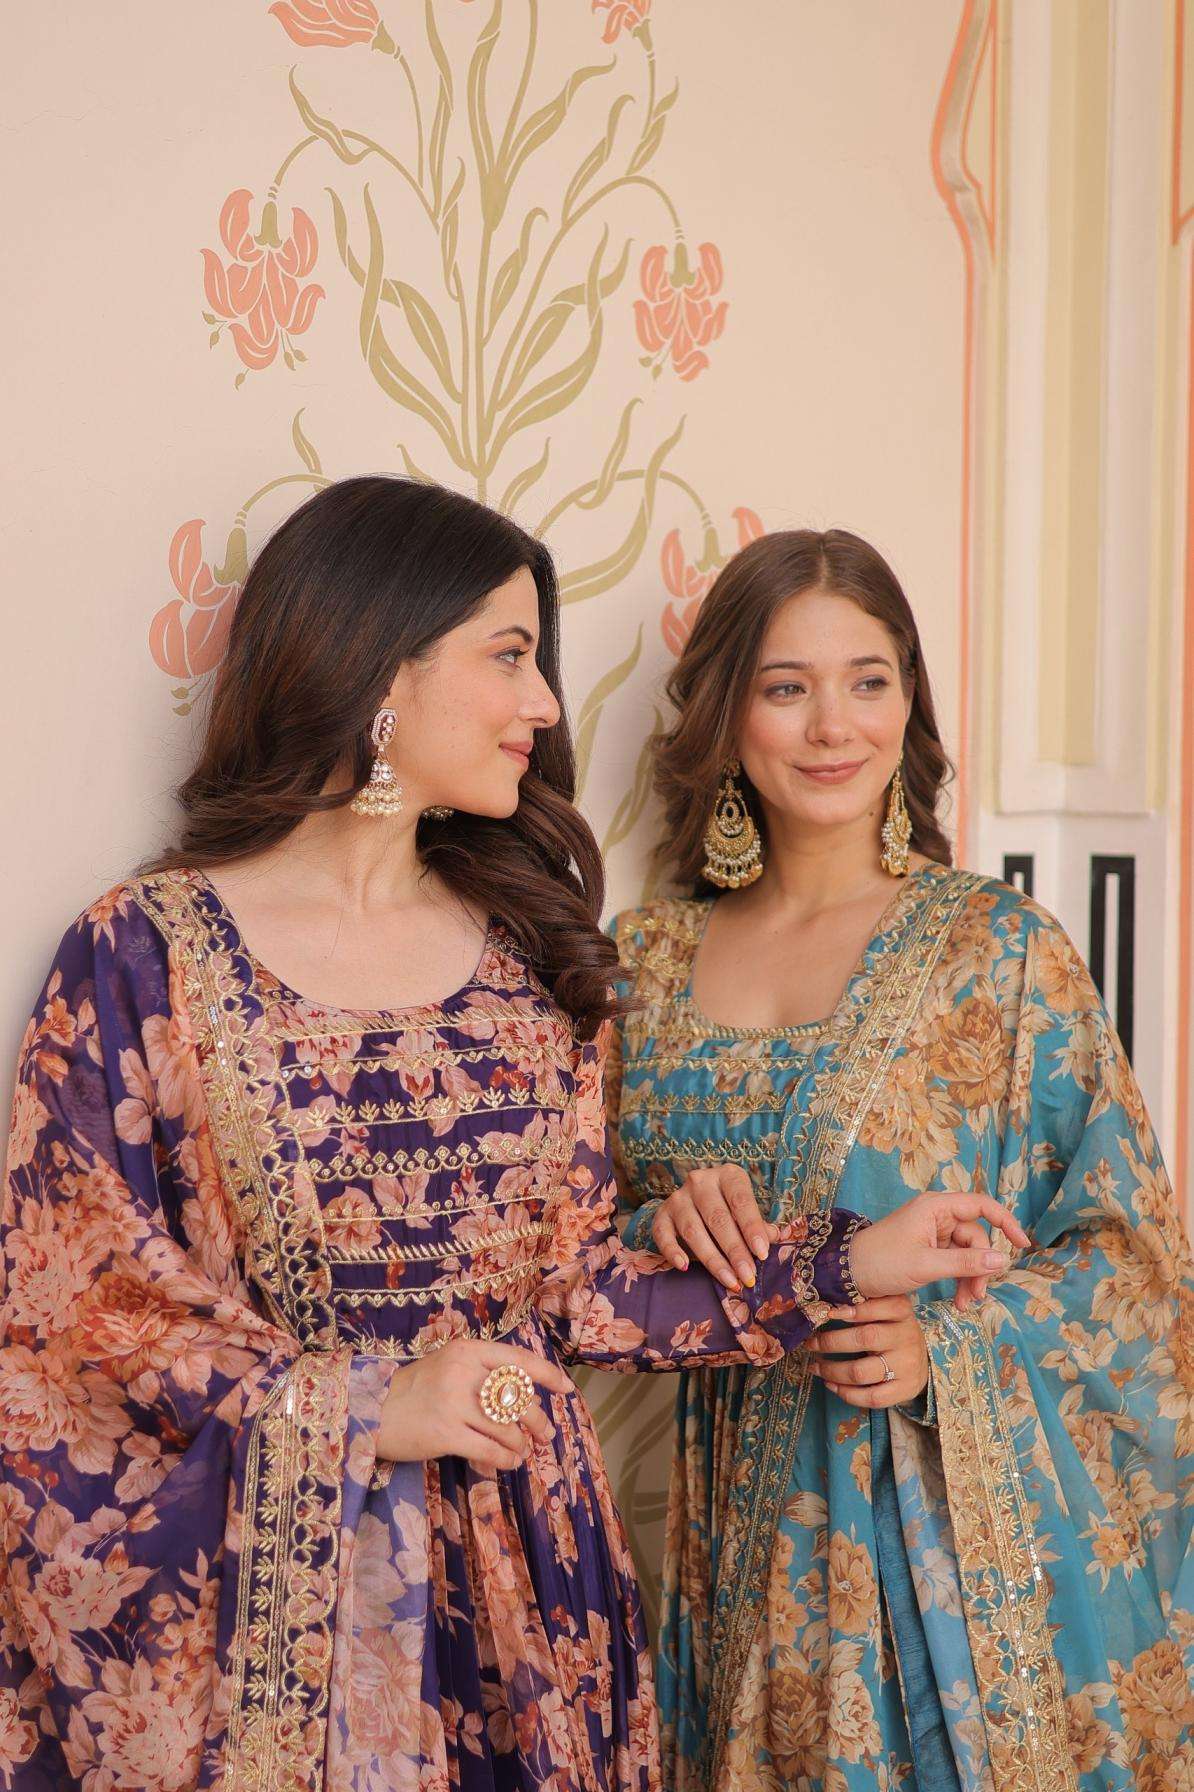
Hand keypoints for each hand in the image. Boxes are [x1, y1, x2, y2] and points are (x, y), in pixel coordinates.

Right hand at [375, 1340, 572, 1470]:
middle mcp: (463, 1372)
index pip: (519, 1360)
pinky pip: (490, 1450)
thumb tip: (523, 1393)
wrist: (371, 1410)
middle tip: (545, 1433)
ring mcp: (454, 1403)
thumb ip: (480, 1371)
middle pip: (518, 1397)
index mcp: (467, 1350)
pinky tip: (509, 1462)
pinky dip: (506, 1459)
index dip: (548, 1375)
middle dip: (538, 1419)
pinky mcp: (446, 1434)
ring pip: (507, 1427)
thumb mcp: (447, 1365)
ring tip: (523, 1450)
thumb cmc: (413, 1389)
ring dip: (522, 1443)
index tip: (566, 1389)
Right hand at [650, 1167, 778, 1291]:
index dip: (752, 1228)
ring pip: (693, 1230)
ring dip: (713, 1260)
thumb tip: (773, 1237)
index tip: (762, 1253)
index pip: (741, 1201)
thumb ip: (759, 1224)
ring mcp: (678, 1197)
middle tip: (747, 1276)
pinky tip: (684, 1266)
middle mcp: (700, 1182)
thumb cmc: (730, 1208)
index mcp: (728, 1176)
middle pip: (718, 1219)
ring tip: (729, 1280)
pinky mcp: (662, 1214)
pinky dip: (672, 1251)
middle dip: (735, 1251)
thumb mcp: (746, 1211)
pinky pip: (663, 1234)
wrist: (696, 1201)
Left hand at [808, 1295, 927, 1407]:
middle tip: (811, 1344)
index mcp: (902, 1313)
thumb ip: (863, 1305)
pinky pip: (872, 1397)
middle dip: (831, 1342)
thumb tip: (827, 1306)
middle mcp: (907, 1338)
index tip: (829, 1313)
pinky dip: (846, 1394)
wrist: (920, 1360)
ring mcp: (906, 1366)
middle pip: (865, 1338)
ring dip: (832, 1371)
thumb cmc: (892, 1330)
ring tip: (815, 1367)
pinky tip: (831, 1385)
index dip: (856, 1309)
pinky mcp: (904, 1390)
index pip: (883, 1306)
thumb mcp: (885, 1311)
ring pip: (862, 1372)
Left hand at [849, 1191, 1028, 1299]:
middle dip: (980, 1267)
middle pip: (975, 1236)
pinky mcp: (927, 1249)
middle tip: (978, 1296)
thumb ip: (965, 1262)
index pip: (981, 1205)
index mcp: (935, 1207)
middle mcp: (936, 1215)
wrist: (847, 1274)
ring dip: (970, 1278)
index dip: (1005, 1221)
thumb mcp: (926, 1265)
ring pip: (966, 1253)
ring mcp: (932, 1232)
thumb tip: (1002, 1260)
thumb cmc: (882, 1262)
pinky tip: (958, 1301)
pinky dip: (959, 1279)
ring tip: (965, 1304)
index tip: (1022, 1244)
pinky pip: (954, 1261)